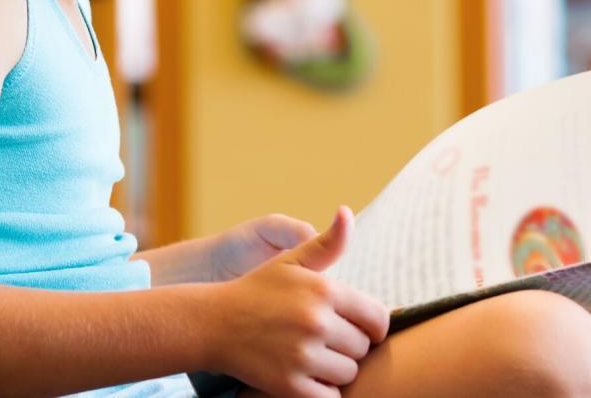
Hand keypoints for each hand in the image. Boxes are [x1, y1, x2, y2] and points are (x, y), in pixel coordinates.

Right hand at [207, 206, 389, 396]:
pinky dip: (323, 392)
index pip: (378, 318)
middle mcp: (317, 322)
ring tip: (312, 357)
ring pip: (348, 373)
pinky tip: (308, 378)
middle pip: (362, 347)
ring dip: (335, 370)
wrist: (212, 323)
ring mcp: (303, 356)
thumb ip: (326, 244)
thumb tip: (347, 212)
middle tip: (323, 341)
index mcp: (325, 290)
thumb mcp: (290, 261)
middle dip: (348, 346)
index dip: (371, 325)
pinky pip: (330, 397)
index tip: (357, 328)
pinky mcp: (289, 385)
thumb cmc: (256, 290)